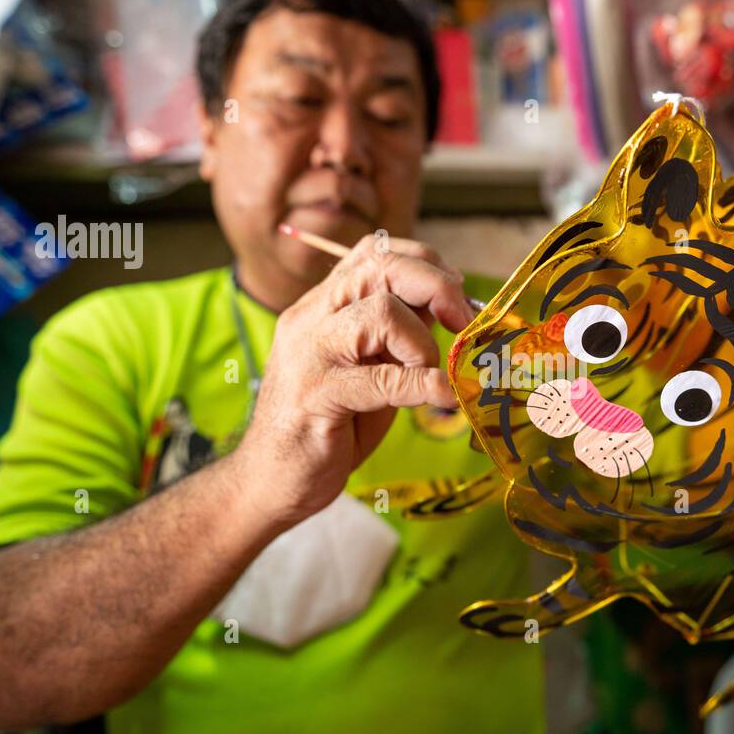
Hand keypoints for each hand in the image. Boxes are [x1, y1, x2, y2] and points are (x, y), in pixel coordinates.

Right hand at [234, 234, 474, 526]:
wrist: (270, 480)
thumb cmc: (328, 425)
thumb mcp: (367, 366)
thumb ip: (397, 335)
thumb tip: (449, 307)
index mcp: (322, 305)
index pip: (374, 252)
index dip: (425, 262)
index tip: (457, 292)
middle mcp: (311, 318)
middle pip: (380, 268)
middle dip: (436, 287)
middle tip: (463, 321)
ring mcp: (309, 354)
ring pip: (380, 312)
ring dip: (422, 343)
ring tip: (429, 376)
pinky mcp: (316, 396)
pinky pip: (383, 378)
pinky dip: (424, 385)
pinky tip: (442, 397)